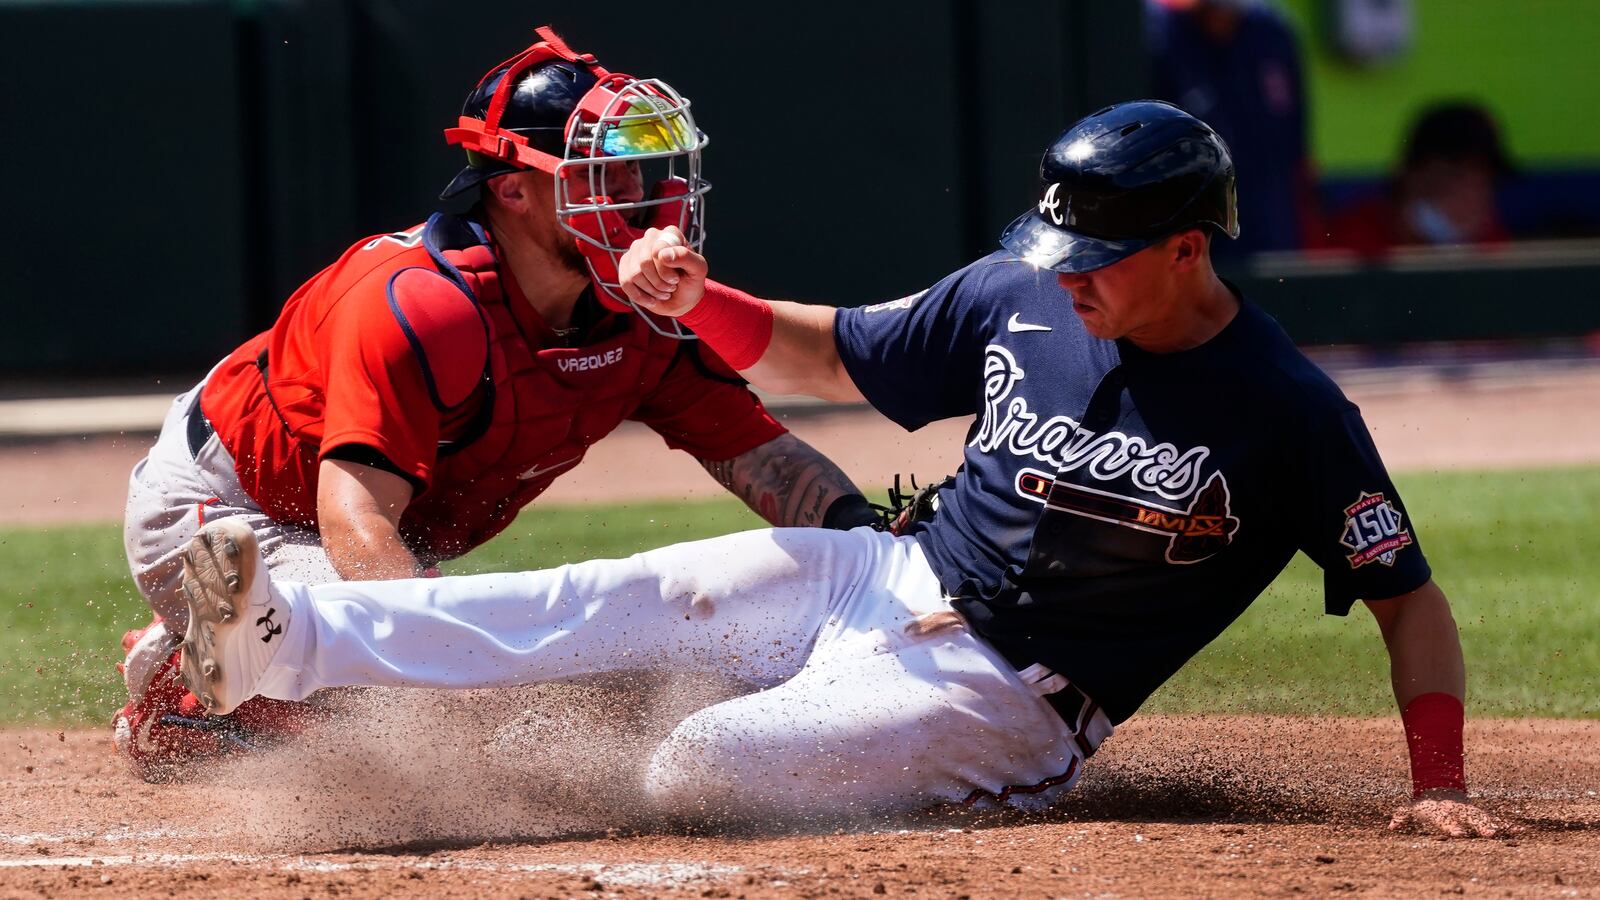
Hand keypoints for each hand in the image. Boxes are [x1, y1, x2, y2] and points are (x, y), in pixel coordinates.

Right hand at [617, 226, 707, 316]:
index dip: (666, 271)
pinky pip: (625, 283)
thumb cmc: (691, 281)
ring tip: (663, 291)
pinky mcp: (625, 265)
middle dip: (659, 282)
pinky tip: (651, 299)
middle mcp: (650, 237)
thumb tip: (662, 254)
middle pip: (644, 262)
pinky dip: (640, 297)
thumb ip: (686, 258)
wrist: (682, 300)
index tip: (676, 279)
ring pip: (634, 274)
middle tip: (670, 287)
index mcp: (670, 234)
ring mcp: (635, 250)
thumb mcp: (698, 270)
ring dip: (651, 290)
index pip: (658, 250)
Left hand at [1388, 791, 1517, 837]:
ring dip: (1494, 827)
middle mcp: (1460, 813)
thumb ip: (1402, 816)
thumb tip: (1392, 826)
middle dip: (1479, 827)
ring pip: (1485, 820)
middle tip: (1488, 835)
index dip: (1451, 827)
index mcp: (1443, 813)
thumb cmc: (1424, 807)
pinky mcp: (1482, 817)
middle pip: (1470, 820)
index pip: (1447, 821)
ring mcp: (1472, 814)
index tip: (1457, 834)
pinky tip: (1520, 832)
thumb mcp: (1411, 809)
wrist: (1440, 790)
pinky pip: (1497, 822)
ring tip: (1503, 834)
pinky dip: (1508, 826)